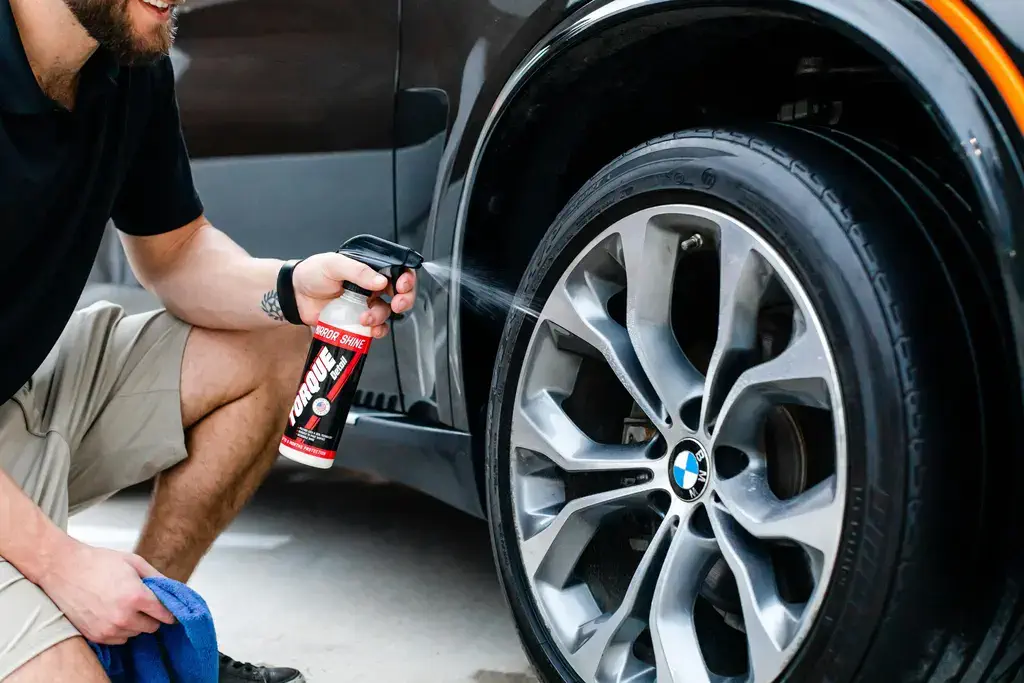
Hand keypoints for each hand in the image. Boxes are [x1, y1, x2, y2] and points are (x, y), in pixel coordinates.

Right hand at [36, 538, 175, 644]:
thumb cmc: (98, 562)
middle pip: (152, 626)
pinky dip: (121, 630)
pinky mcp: (95, 636)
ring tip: (124, 605)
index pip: (165, 614)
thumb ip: (156, 577)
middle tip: (143, 603)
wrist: (64, 569)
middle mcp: (123, 617)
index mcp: (136, 597)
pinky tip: (113, 614)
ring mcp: (108, 629)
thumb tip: (172, 589)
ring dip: (135, 623)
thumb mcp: (134, 562)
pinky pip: (119, 640)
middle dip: (152, 616)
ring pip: (135, 634)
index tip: (168, 608)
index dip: (169, 610)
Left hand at [291, 253, 417, 336]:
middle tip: (397, 304)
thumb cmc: (312, 274)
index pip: (397, 271)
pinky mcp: (358, 322)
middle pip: (401, 293)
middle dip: (404, 300)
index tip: (402, 286)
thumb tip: (381, 280)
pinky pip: (376, 328)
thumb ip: (357, 271)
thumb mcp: (334, 264)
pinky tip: (370, 331)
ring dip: (381, 317)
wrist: (294, 296)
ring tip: (364, 318)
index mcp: (369, 269)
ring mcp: (366, 305)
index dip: (406, 278)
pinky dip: (377, 331)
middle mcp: (372, 287)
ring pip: (387, 313)